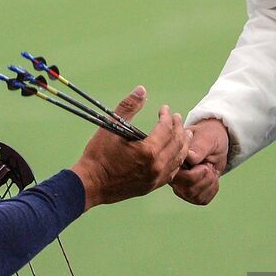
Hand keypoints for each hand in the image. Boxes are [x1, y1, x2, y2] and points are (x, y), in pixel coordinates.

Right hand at [71, 87, 190, 208]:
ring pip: (178, 158)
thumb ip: (128, 107)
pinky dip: (177, 160)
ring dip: (183, 144)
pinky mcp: (152, 186)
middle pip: (177, 143)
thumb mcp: (111, 127)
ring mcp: (156, 178)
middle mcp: (157, 166)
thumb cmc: (98, 155)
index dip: (167, 116)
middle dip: (178, 128)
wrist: (90, 185)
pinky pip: (172, 172)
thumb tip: (141, 89)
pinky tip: (176, 153)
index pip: (166, 128)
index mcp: (148, 151)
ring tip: (185, 134)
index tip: (164, 109)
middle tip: (177, 117)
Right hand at [172, 119, 227, 205]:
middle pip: (188, 189)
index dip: (198, 171)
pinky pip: (202, 200)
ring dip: (209, 182)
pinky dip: (212, 188)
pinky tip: (210, 178)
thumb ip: (198, 147)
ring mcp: (180, 187)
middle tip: (208, 164)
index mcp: (172, 161)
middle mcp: (173, 176)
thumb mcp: (207, 138)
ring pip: (195, 196)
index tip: (204, 161)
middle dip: (205, 177)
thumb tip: (189, 156)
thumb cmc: (209, 137)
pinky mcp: (190, 195)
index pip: (182, 177)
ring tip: (209, 169)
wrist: (216, 144)